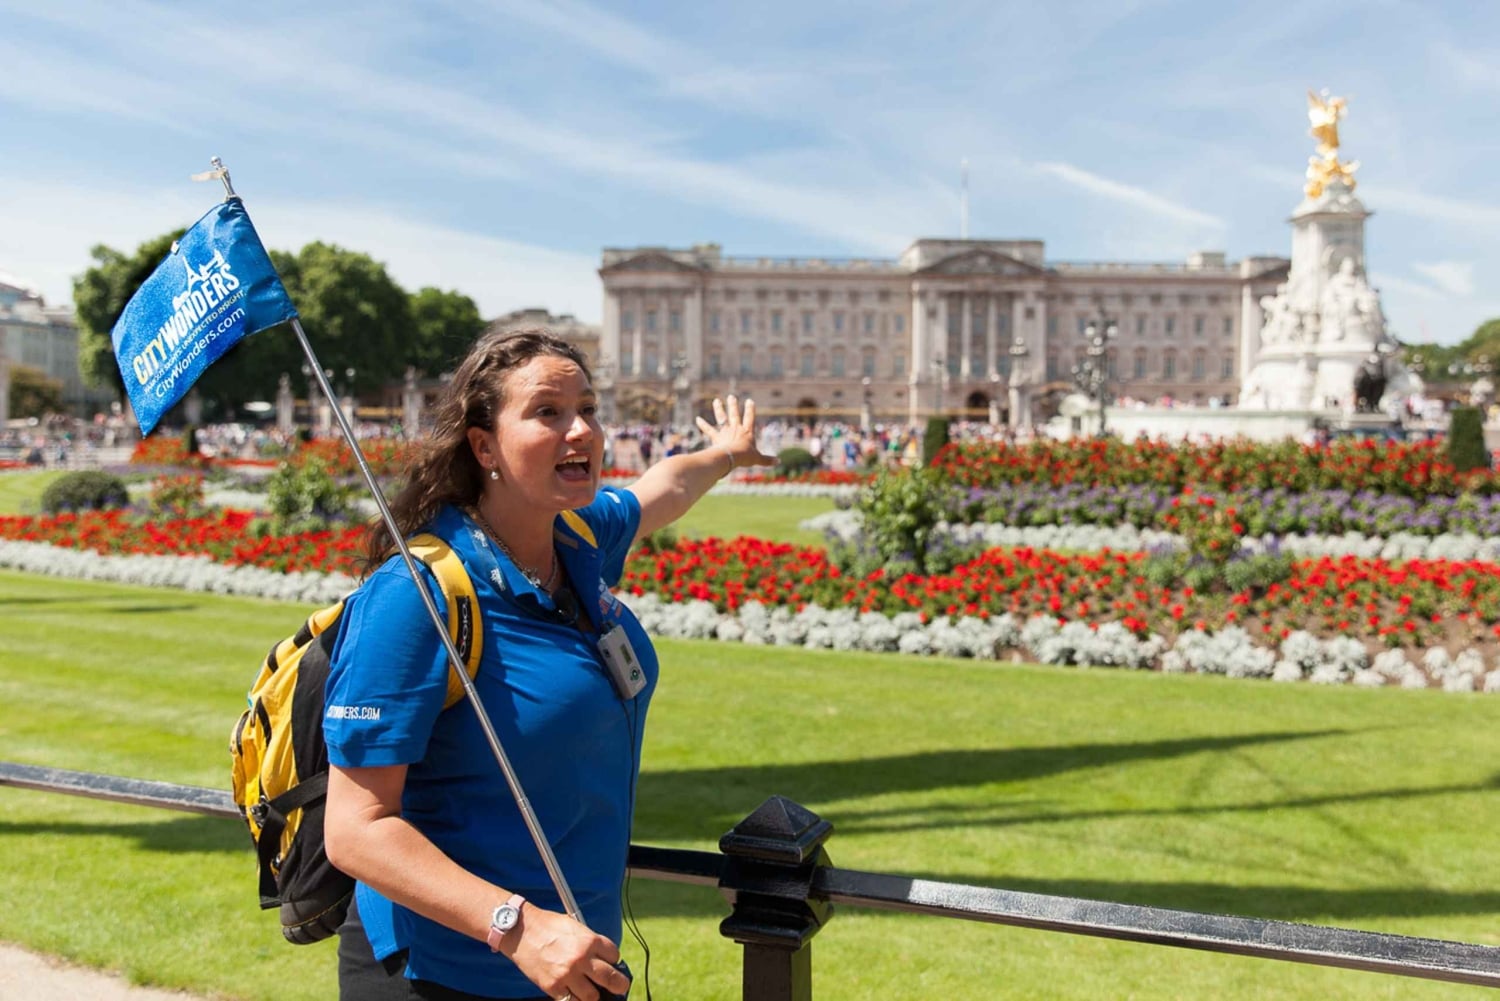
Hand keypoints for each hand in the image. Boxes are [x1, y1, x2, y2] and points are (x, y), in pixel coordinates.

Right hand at [505, 905, 629, 1000]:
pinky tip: (575, 994)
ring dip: (594, 995)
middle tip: (620, 986)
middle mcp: (581, 958)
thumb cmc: (548, 926)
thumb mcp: (574, 926)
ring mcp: (567, 974)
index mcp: (589, 940)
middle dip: (620, 985)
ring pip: (592, 996)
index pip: (614, 956)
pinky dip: (575, 999)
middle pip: (611, 979)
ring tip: (593, 991)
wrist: (522, 931)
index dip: (614, 960)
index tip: (611, 963)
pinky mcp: (553, 987)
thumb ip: (589, 942)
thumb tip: (603, 958)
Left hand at [695, 394, 774, 470]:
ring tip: (716, 401)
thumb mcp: (758, 459)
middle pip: (734, 414)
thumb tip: (778, 462)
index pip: (750, 418)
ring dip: (719, 409)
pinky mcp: (716, 437)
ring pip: (722, 418)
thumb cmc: (746, 458)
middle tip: (731, 396)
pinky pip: (709, 430)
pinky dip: (703, 425)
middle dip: (733, 405)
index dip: (750, 409)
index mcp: (747, 432)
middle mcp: (736, 429)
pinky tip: (697, 419)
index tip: (749, 401)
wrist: (732, 457)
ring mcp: (725, 432)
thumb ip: (767, 460)